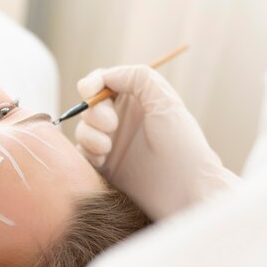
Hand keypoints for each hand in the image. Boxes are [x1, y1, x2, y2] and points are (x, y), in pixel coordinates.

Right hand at [75, 65, 239, 219]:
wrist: (185, 191)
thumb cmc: (182, 146)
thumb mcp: (166, 102)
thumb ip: (138, 77)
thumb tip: (106, 76)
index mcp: (138, 102)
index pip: (105, 83)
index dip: (92, 83)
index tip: (89, 90)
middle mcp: (123, 121)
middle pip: (90, 106)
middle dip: (95, 113)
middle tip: (112, 125)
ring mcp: (112, 144)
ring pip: (83, 129)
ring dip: (90, 135)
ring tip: (108, 149)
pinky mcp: (104, 167)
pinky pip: (81, 153)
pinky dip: (88, 152)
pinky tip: (103, 161)